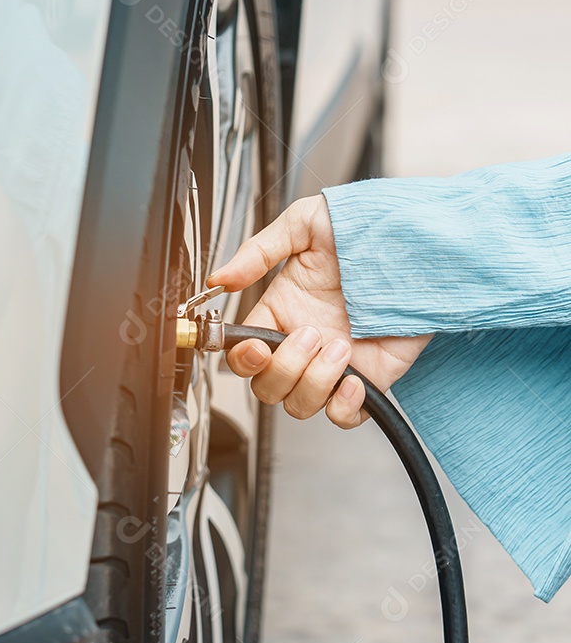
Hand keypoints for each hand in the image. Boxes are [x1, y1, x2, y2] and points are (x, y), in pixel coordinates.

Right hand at [208, 195, 430, 427]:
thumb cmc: (367, 227)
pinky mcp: (370, 379)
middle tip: (311, 334)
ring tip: (341, 346)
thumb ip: (258, 251)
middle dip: (285, 368)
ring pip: (299, 406)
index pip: (242, 355)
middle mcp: (302, 345)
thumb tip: (219, 280)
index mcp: (279, 313)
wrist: (422, 241)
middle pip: (267, 389)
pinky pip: (344, 417)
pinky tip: (354, 377)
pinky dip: (343, 407)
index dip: (243, 360)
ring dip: (314, 382)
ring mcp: (334, 365)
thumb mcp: (306, 224)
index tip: (258, 346)